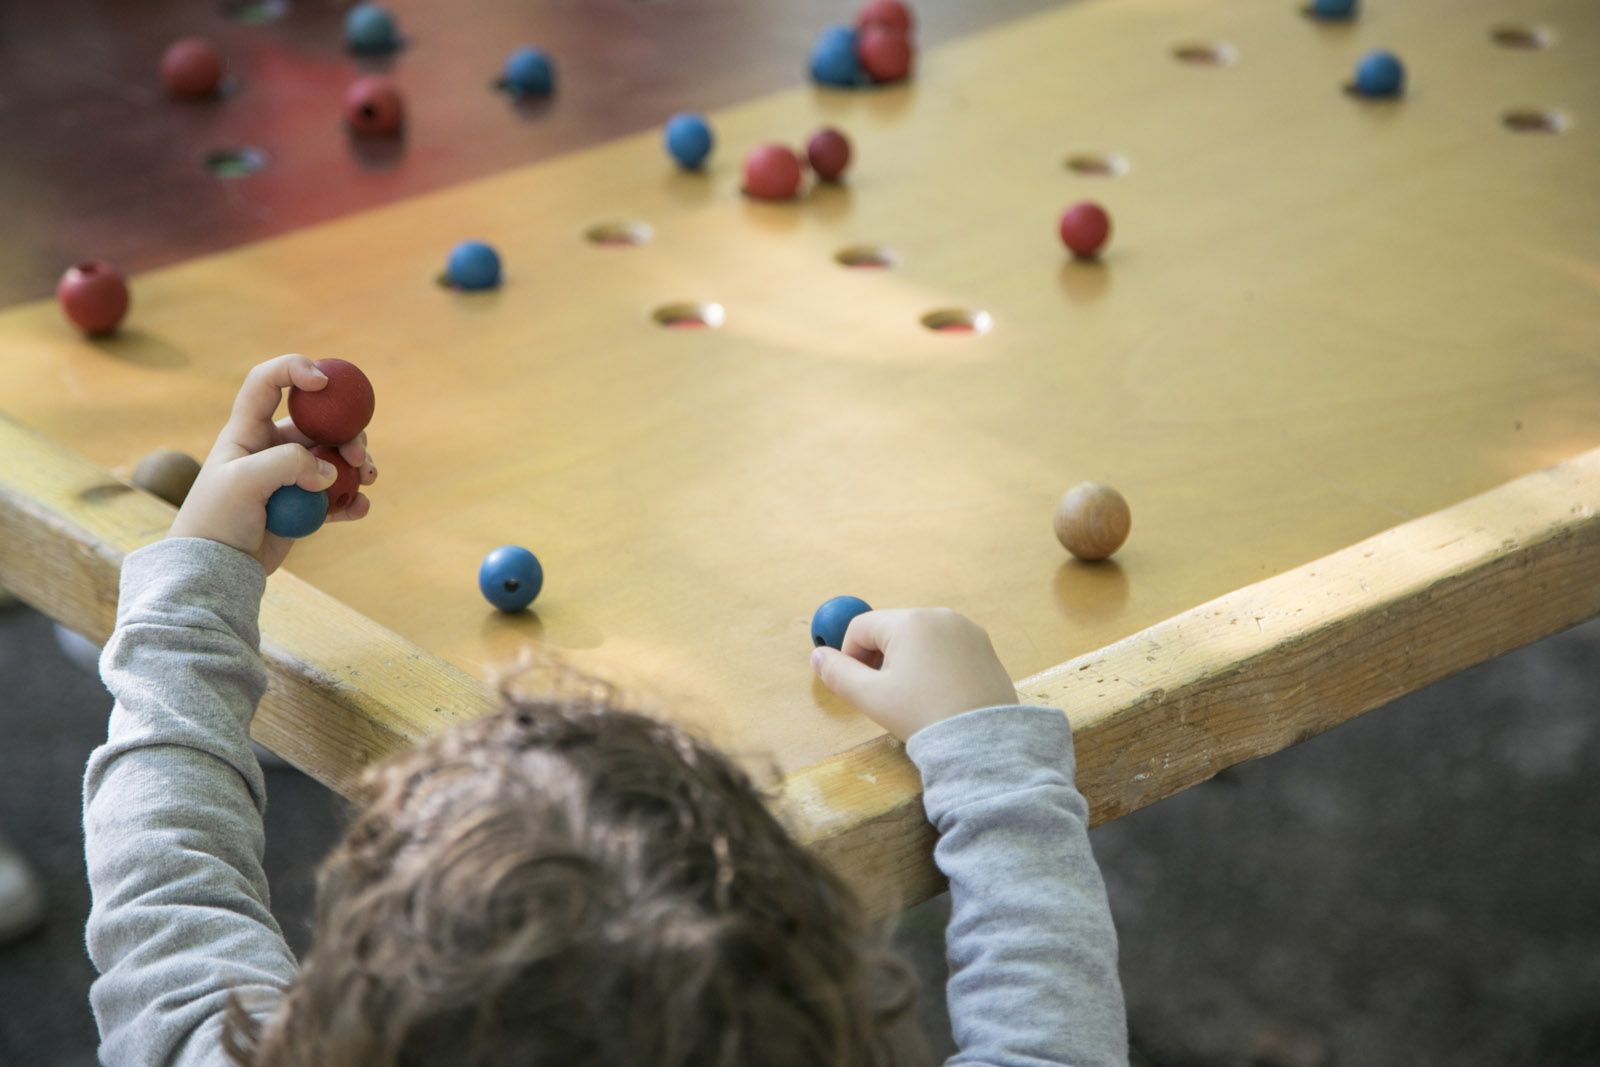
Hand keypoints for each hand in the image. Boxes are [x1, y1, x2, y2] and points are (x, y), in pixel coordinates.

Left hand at [169, 354, 377, 573]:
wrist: (217, 568)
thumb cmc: (218, 519)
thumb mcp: (244, 482)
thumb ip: (287, 464)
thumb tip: (329, 472)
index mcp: (247, 431)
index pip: (268, 383)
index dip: (293, 370)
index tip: (322, 382)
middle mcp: (271, 448)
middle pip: (319, 423)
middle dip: (346, 432)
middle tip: (357, 457)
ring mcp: (290, 477)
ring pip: (335, 458)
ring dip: (357, 465)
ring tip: (368, 481)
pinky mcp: (304, 506)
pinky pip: (337, 496)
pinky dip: (353, 500)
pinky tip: (360, 509)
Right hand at [810, 608, 1018, 740]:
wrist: (981, 741)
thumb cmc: (921, 715)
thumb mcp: (871, 697)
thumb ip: (838, 673)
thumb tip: (817, 656)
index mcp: (909, 621)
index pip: (861, 626)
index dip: (849, 655)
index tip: (856, 686)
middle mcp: (939, 615)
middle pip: (892, 629)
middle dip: (879, 657)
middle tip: (883, 694)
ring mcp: (967, 629)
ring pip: (919, 638)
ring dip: (906, 660)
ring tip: (912, 697)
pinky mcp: (985, 647)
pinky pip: (946, 647)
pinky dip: (934, 664)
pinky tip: (938, 694)